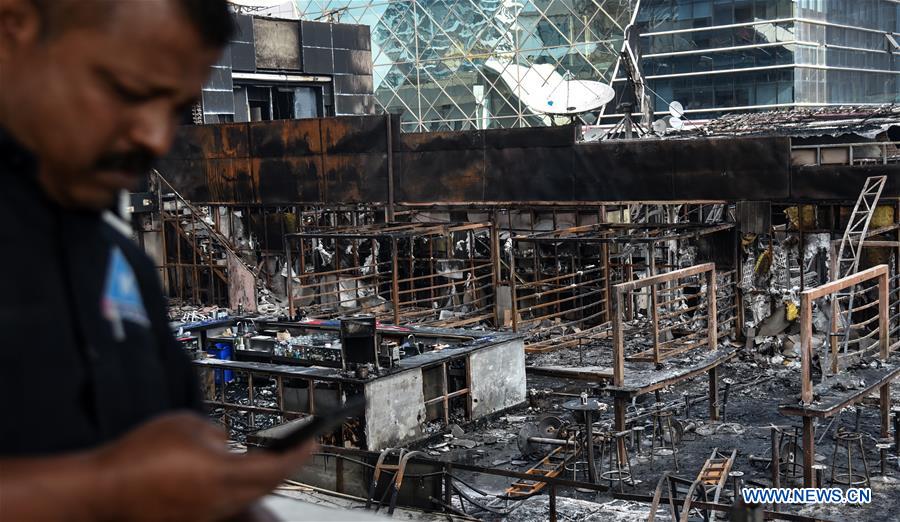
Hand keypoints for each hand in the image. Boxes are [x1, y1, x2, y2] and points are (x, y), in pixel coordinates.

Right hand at [93, 412, 314, 521]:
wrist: (103, 490)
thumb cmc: (140, 453)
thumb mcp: (187, 425)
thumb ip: (217, 433)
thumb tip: (228, 443)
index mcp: (222, 473)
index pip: (274, 466)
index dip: (298, 453)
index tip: (313, 441)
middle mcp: (220, 500)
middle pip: (267, 487)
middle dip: (287, 468)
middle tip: (300, 450)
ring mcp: (207, 515)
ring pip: (248, 498)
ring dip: (264, 481)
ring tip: (272, 461)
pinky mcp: (193, 521)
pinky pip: (227, 505)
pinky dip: (239, 490)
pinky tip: (236, 478)